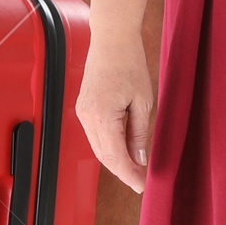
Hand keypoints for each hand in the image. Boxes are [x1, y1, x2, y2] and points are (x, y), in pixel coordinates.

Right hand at [75, 34, 154, 193]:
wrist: (111, 38)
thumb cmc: (129, 63)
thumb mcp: (143, 101)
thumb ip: (138, 133)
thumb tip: (139, 158)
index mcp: (103, 117)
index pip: (115, 157)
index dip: (129, 175)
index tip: (142, 186)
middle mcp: (87, 117)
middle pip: (103, 156)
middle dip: (122, 171)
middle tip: (141, 180)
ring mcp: (82, 112)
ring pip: (97, 147)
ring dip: (115, 159)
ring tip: (135, 166)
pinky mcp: (82, 107)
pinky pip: (94, 134)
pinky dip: (107, 145)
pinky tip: (122, 147)